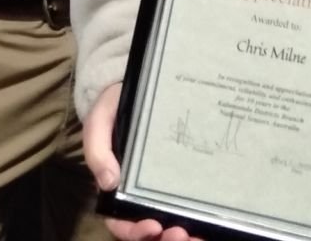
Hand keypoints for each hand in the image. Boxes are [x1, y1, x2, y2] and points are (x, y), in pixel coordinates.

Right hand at [84, 84, 201, 240]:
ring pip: (174, 225)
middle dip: (165, 240)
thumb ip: (97, 149)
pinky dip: (204, 222)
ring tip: (198, 236)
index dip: (135, 232)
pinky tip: (213, 223)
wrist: (142, 85)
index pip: (121, 222)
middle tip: (180, 235)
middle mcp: (141, 194)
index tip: (153, 226)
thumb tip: (109, 183)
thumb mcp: (100, 121)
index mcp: (118, 188)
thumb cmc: (116, 105)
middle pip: (151, 232)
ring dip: (186, 238)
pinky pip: (194, 208)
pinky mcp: (188, 179)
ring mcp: (167, 188)